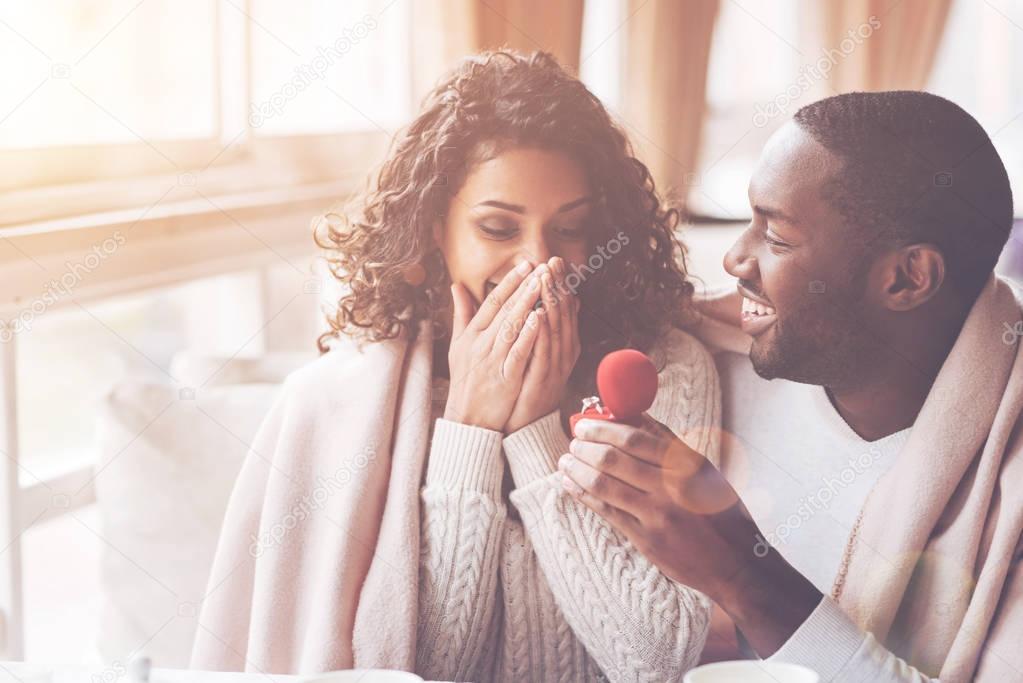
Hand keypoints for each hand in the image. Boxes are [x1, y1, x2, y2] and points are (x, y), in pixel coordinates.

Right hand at [443, 261, 543, 431]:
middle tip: (539, 267)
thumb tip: (457, 286)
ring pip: (512, 326)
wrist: (468, 417)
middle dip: (523, 287)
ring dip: (527, 303)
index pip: (491, 302)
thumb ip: (461, 315)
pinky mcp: (505, 377)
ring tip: (542, 284)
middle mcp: (480, 344)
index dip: (509, 282)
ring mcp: (492, 360)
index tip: (524, 265)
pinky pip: (518, 351)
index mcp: (471, 334)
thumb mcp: (458, 345)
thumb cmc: (465, 380)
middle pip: (504, 310)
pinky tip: (540, 318)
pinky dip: (528, 334)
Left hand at [504, 257, 580, 432]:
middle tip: (552, 261)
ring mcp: (555, 365)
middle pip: (563, 314)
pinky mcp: (543, 378)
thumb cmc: (529, 386)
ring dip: (551, 301)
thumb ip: (549, 328)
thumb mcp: (541, 353)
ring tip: (546, 278)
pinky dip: (542, 331)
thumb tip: (561, 301)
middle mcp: (563, 352)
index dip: (560, 284)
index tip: (553, 261)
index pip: (564, 308)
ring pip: (556, 328)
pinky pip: (543, 351)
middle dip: (558, 286)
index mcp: (563, 344)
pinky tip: (539, 313)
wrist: (526, 424)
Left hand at [558, 415, 821, 655]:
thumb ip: (669, 444)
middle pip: (613, 460)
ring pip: (604, 485)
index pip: (634, 438)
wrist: (736, 564)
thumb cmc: (721, 512)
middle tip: (573, 441)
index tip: (585, 424)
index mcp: (686, 464)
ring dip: (577, 470)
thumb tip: (635, 416)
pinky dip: (583, 495)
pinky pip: (606, 512)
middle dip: (585, 448)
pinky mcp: (646, 540)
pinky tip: (571, 485)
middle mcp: (670, 488)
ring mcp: (656, 516)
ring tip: (565, 461)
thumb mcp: (704, 472)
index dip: (603, 428)